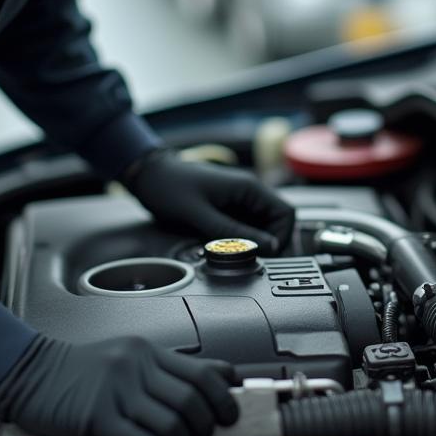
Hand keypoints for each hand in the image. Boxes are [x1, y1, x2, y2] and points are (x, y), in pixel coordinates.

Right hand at [0, 335, 237, 435]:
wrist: (30, 371)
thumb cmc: (80, 368)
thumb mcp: (127, 356)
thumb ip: (164, 369)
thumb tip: (210, 383)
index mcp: (147, 351)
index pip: (202, 371)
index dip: (224, 395)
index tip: (231, 411)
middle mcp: (135, 367)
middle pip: (191, 399)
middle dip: (206, 423)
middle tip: (205, 435)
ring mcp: (116, 391)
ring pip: (170, 422)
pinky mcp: (96, 417)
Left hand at [122, 149, 294, 254]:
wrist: (149, 176)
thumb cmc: (170, 188)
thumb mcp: (200, 214)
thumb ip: (234, 232)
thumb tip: (269, 247)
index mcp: (248, 187)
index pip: (286, 213)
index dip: (282, 237)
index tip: (265, 255)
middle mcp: (248, 192)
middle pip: (277, 223)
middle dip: (268, 243)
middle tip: (249, 259)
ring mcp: (238, 201)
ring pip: (261, 228)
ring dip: (253, 243)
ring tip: (233, 254)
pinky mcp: (228, 209)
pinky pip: (244, 228)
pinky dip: (240, 240)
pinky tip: (224, 248)